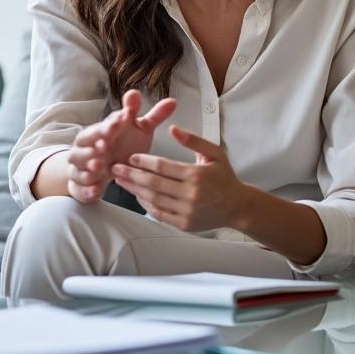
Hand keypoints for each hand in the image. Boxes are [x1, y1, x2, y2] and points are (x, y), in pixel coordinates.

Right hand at [65, 90, 175, 202]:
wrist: (101, 168)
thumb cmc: (122, 144)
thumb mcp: (139, 131)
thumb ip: (153, 117)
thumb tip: (173, 101)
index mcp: (101, 130)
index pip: (102, 124)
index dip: (110, 124)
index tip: (120, 121)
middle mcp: (88, 145)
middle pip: (84, 142)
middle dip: (94, 143)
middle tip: (105, 145)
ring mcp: (82, 164)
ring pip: (77, 163)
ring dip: (87, 164)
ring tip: (98, 167)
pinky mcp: (81, 183)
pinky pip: (79, 186)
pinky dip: (86, 188)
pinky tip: (97, 189)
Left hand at [111, 125, 248, 230]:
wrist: (238, 207)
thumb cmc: (224, 178)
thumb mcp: (214, 153)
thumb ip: (193, 140)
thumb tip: (172, 129)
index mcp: (196, 175)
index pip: (163, 166)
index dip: (144, 161)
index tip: (130, 157)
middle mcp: (191, 194)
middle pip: (153, 183)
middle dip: (131, 175)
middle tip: (116, 168)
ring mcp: (187, 211)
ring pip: (154, 199)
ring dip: (134, 190)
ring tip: (121, 181)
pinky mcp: (184, 224)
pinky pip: (159, 214)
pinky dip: (146, 205)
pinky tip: (137, 196)